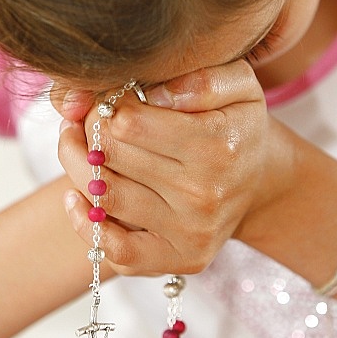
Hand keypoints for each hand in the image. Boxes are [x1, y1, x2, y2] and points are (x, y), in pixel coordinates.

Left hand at [57, 61, 293, 275]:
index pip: (127, 122)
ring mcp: (191, 231)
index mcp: (216, 145)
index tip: (110, 96)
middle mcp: (204, 194)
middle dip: (87, 129)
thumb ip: (203, 78)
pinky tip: (76, 196)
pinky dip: (86, 223)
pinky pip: (117, 252)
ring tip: (76, 143)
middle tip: (87, 116)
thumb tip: (155, 94)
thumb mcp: (236, 84)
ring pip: (104, 198)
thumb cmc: (235, 123)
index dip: (106, 103)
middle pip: (109, 157)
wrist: (260, 179)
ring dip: (76, 166)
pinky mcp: (179, 259)